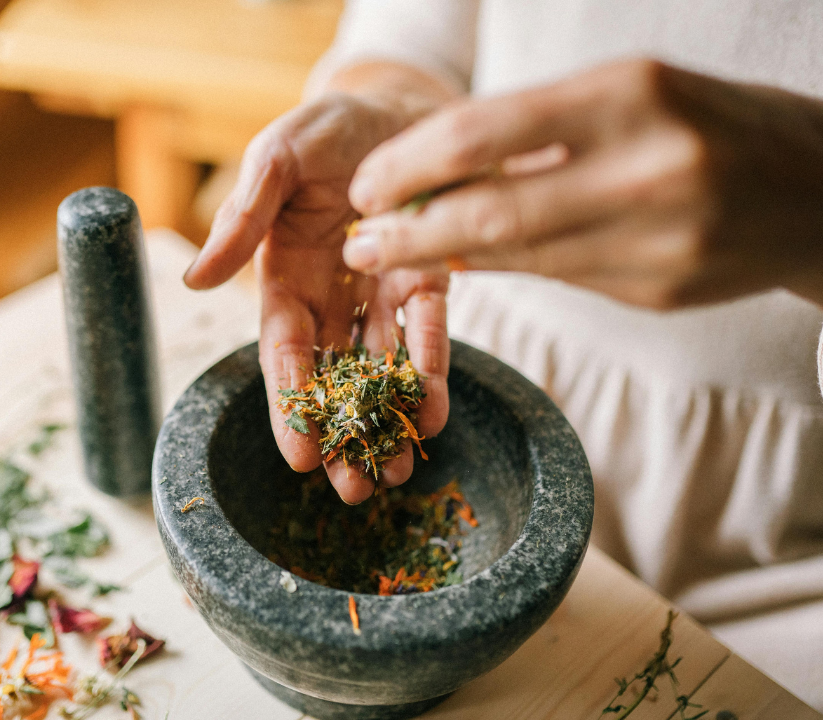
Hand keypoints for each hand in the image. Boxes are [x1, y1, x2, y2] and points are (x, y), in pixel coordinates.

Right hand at [184, 91, 450, 503]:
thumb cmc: (325, 126)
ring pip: (381, 367)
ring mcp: (382, 290)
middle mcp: (331, 294)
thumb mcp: (275, 160)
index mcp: (284, 275)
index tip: (296, 455)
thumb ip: (241, 218)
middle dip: (341, 433)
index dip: (288, 403)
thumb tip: (193, 280)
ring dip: (387, 420)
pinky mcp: (430, 277)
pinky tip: (433, 415)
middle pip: (333, 376)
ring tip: (397, 474)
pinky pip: (430, 330)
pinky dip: (432, 369)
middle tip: (353, 491)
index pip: (283, 350)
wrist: (395, 101)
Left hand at [343, 59, 822, 308]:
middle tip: (357, 244)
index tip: (365, 185)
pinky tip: (462, 265)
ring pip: (517, 256)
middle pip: (489, 211)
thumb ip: (538, 134)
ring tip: (391, 258)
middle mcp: (646, 168)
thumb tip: (434, 174)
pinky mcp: (659, 289)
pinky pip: (556, 280)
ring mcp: (658, 238)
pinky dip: (502, 270)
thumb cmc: (708, 122)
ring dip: (441, 261)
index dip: (408, 164)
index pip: (482, 133)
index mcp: (631, 95)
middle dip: (407, 232)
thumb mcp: (631, 96)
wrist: (820, 189)